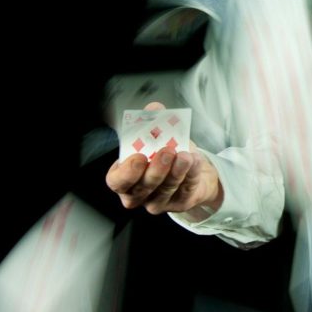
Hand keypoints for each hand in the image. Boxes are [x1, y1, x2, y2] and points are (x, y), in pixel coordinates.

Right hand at [106, 102, 223, 218]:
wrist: (191, 166)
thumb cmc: (165, 152)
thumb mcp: (156, 136)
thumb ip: (151, 122)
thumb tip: (154, 109)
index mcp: (124, 178)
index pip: (117, 181)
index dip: (126, 172)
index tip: (138, 157)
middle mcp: (139, 194)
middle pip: (144, 187)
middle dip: (156, 169)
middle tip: (167, 151)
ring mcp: (159, 201)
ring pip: (166, 189)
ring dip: (177, 171)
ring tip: (185, 155)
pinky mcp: (180, 202)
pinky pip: (186, 189)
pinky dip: (191, 173)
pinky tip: (194, 160)